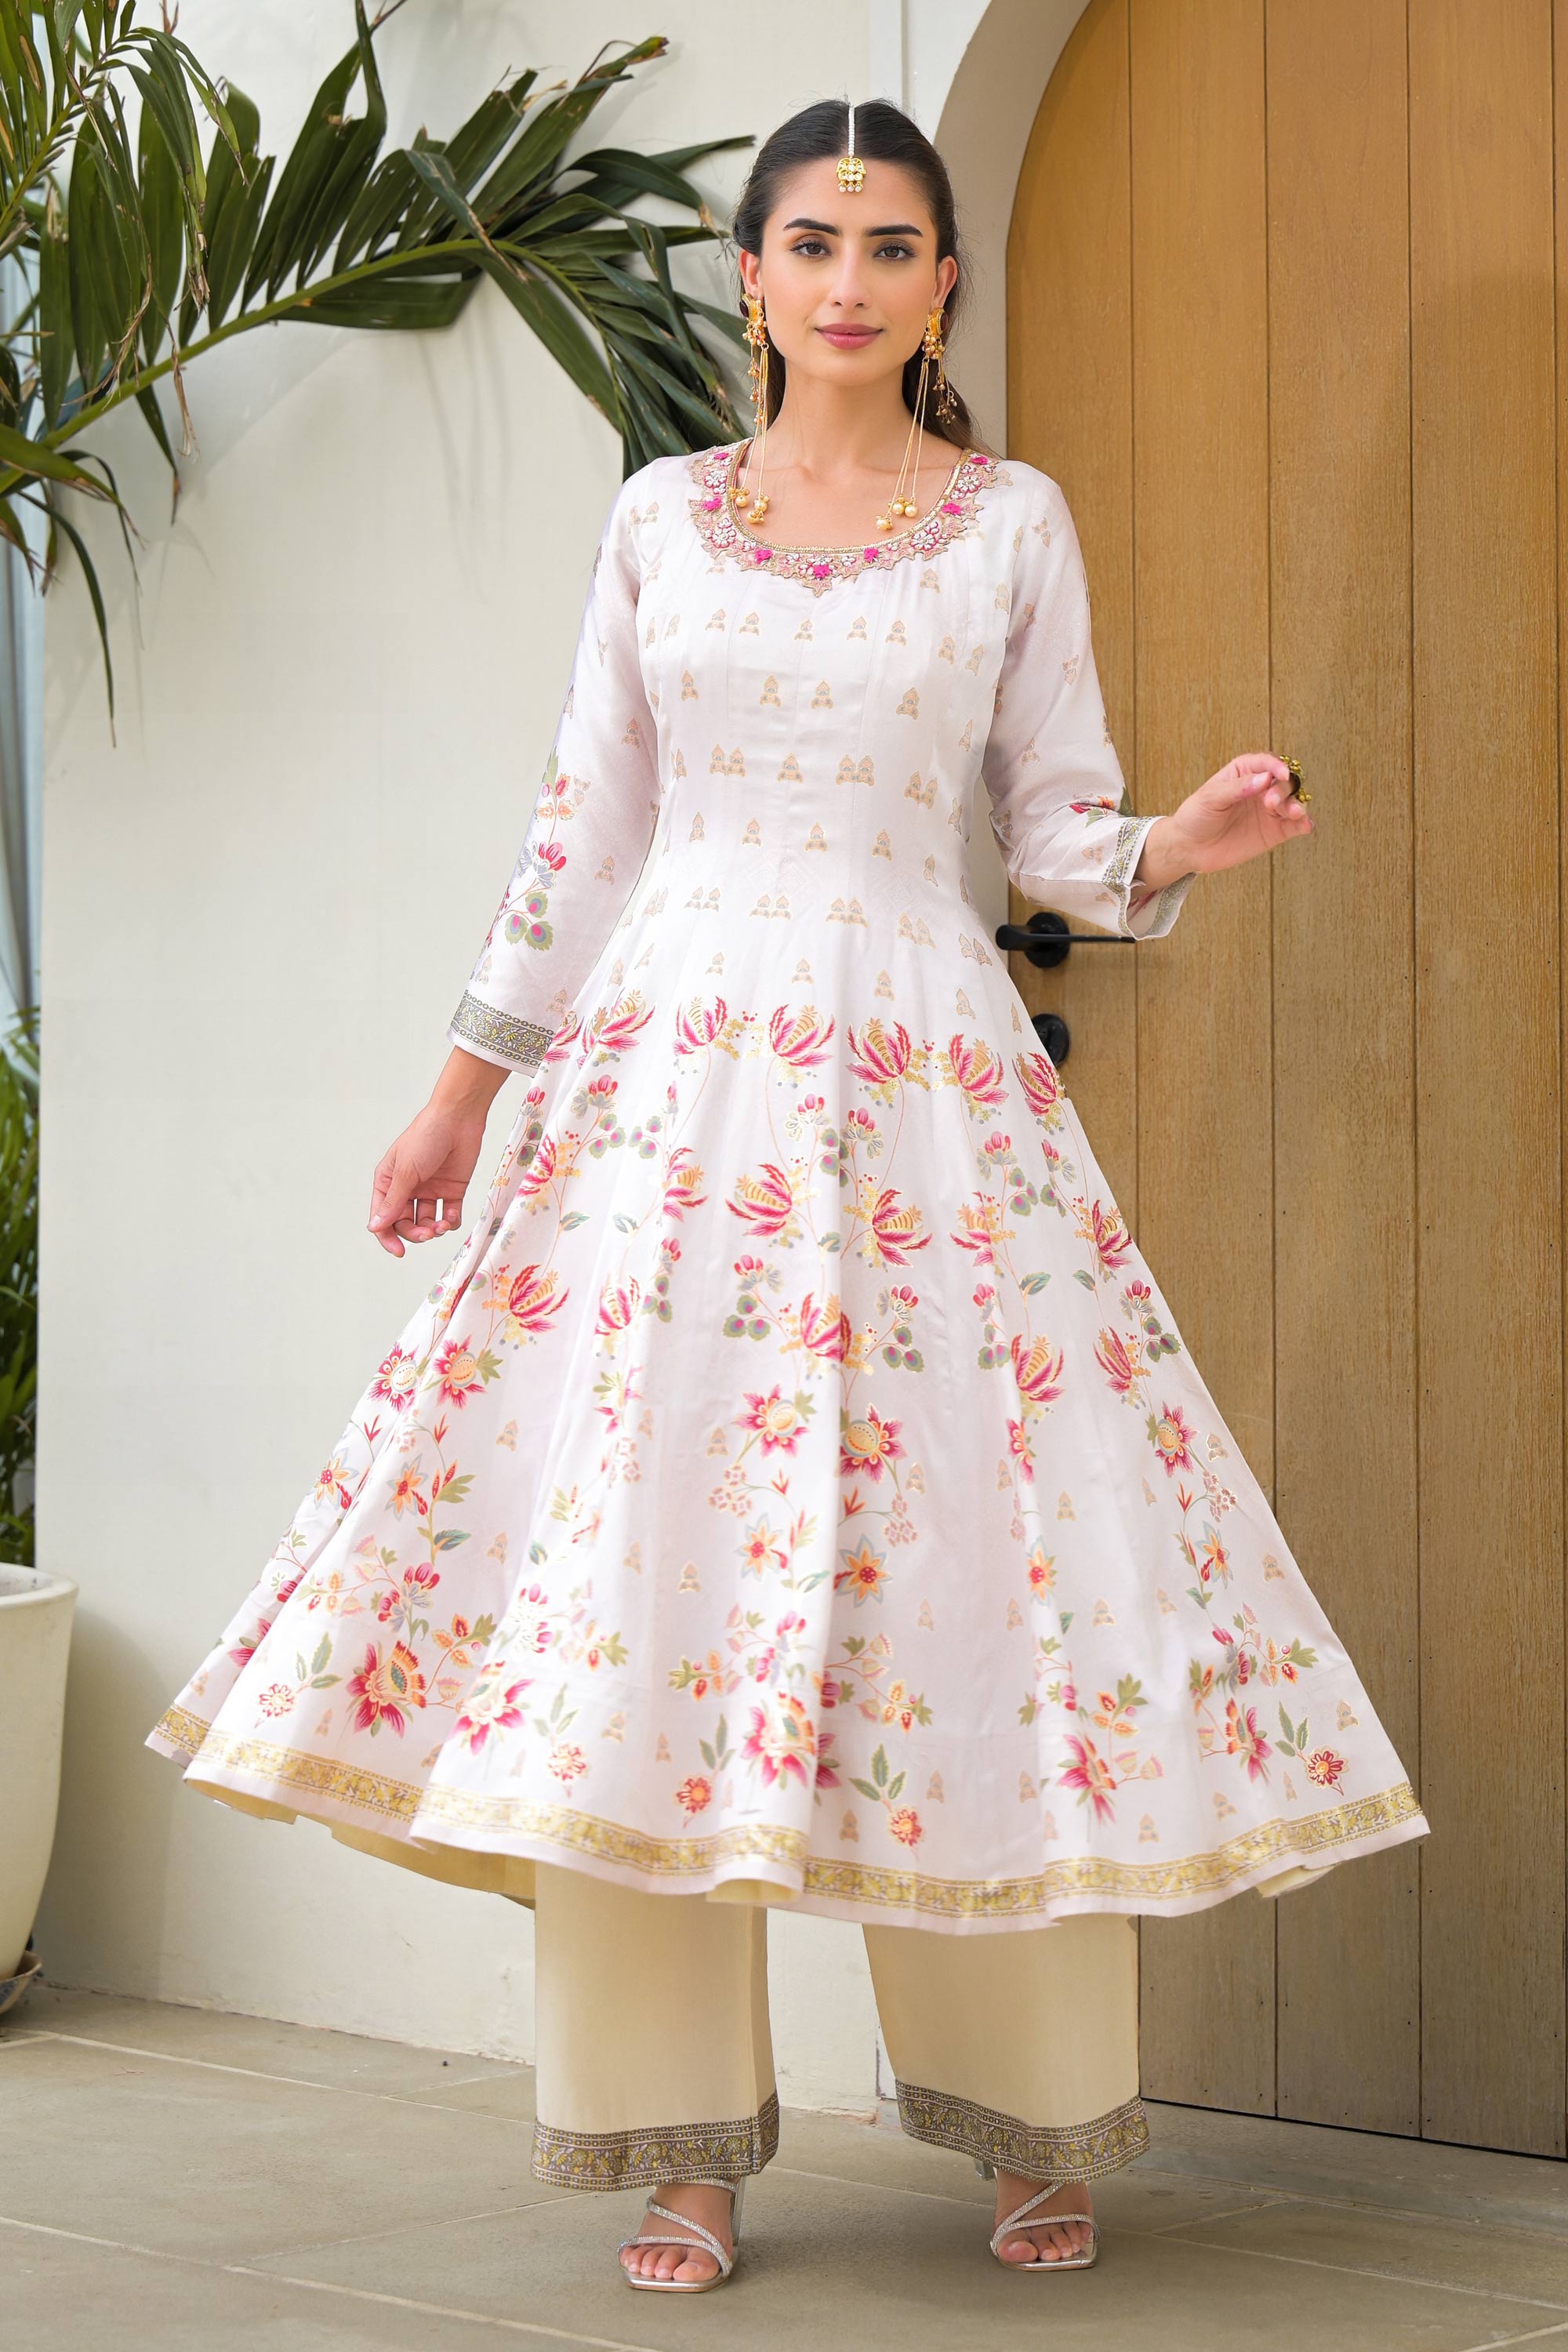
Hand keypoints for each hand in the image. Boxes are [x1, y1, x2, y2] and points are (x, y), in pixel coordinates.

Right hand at [368, 1099, 488, 1257]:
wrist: (459, 1118)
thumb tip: (375, 1227)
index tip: (399, 1251)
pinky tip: (450, 1216)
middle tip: (426, 1234)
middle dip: (415, 1233)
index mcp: (388, 1181)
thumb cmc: (426, 1136)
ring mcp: (430, 1190)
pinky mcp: (451, 1190)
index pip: (383, 1216)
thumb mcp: (405, 1171)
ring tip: (441, 1225)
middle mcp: (407, 1188)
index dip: (388, 1236)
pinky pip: (448, 1214)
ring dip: (433, 1229)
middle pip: (405, 1223)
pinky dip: (450, 1220)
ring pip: (427, 1222)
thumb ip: (393, 1201)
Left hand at [1154, 752, 1314, 879]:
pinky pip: (1294, 825)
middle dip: (1284, 789)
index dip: (1277, 766)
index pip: (1266, 763)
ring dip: (1297, 804)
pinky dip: (1303, 824)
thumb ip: (1237, 788)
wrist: (1189, 847)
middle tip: (1271, 803)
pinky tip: (1305, 826)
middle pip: (1285, 781)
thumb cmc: (1196, 816)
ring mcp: (1269, 810)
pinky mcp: (1274, 831)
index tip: (1280, 774)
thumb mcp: (1210, 798)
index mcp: (1244, 772)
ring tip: (1294, 813)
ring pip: (1293, 801)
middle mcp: (1261, 788)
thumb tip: (1264, 779)